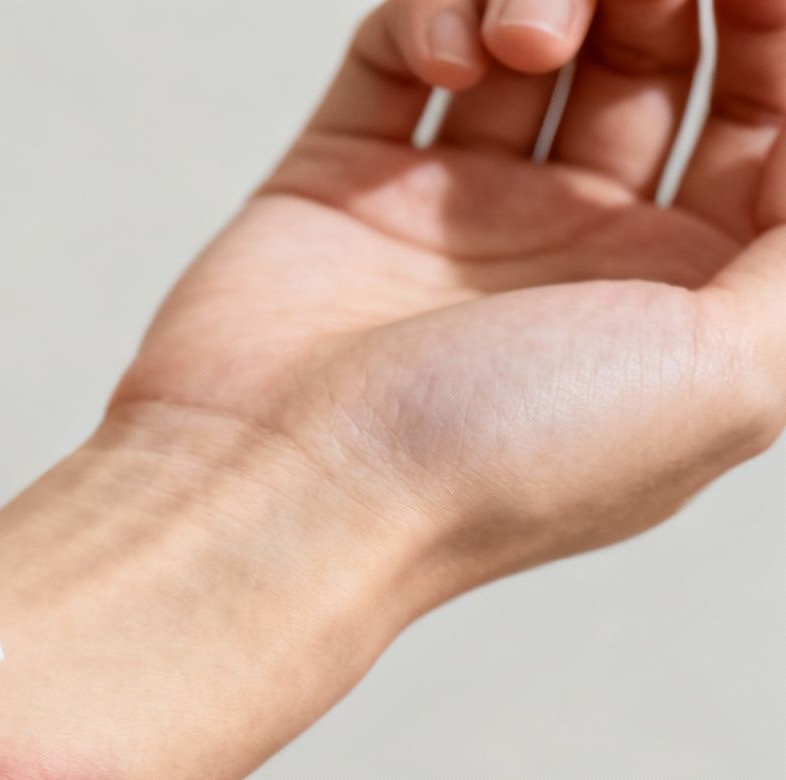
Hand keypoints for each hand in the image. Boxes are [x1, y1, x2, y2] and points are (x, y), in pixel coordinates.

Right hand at [109, 0, 785, 602]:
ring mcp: (454, 212)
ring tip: (532, 34)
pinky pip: (403, 52)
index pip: (774, 125)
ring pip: (535, 39)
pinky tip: (459, 63)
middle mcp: (576, 250)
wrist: (281, 496)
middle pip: (660, 62)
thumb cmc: (499, 462)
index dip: (780, 38)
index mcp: (683, 302)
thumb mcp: (735, 376)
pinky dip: (437, 23)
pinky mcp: (342, 182)